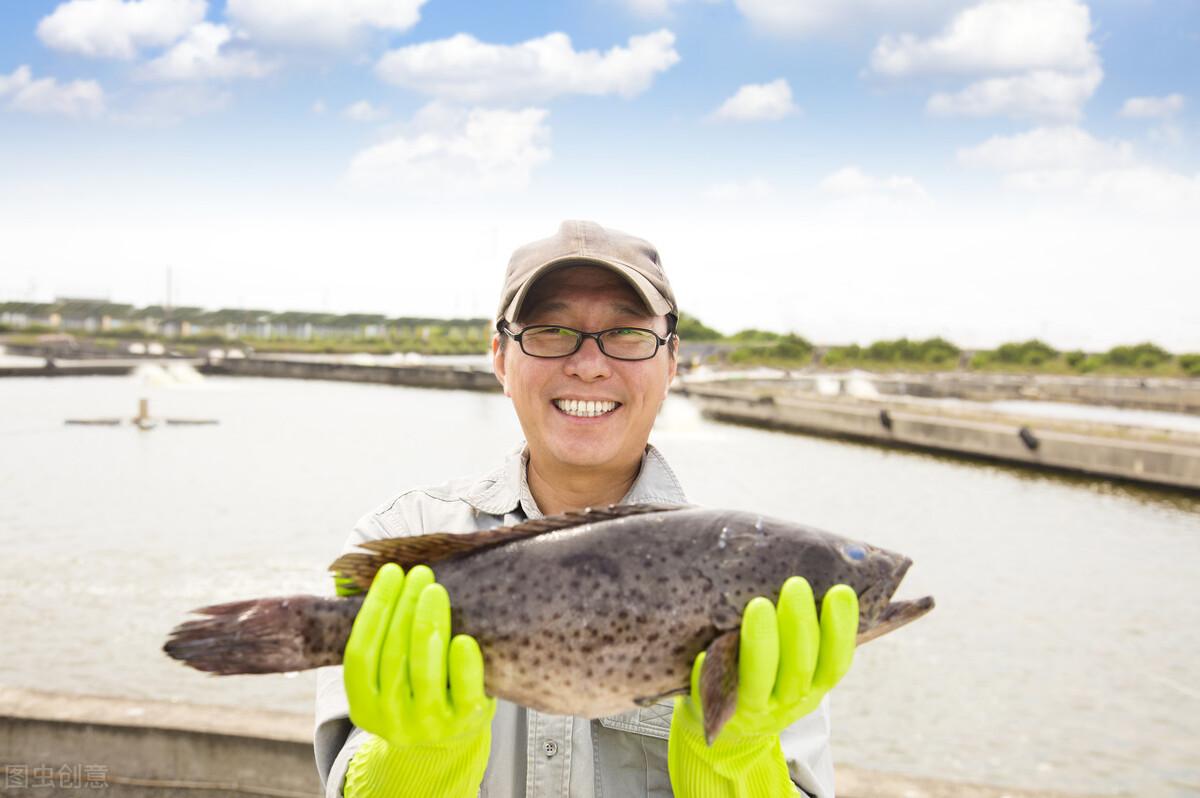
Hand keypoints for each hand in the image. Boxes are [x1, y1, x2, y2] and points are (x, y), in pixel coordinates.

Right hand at [342, 563, 494, 796]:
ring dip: (428, 625)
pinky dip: (463, 663)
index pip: (360, 652)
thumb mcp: (389, 676)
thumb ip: (384, 640)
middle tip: (419, 574)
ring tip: (435, 591)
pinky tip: (464, 638)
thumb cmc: (417, 690)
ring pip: (424, 671)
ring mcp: (427, 725)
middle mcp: (389, 720)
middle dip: (405, 607)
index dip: (374, 610)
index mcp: (363, 705)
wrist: (449, 740)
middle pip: (393, 655)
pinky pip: (463, 690)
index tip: (391, 572)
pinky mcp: (463, 724)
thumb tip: (389, 575)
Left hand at [668, 577, 857, 796]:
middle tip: (796, 585)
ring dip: (761, 644)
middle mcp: (789, 700)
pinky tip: (707, 650)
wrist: (732, 725)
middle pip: (799, 669)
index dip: (841, 630)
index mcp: (815, 685)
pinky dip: (712, 672)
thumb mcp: (797, 659)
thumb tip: (833, 572)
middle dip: (798, 626)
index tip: (840, 591)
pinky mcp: (717, 712)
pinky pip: (715, 694)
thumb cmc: (770, 673)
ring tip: (759, 606)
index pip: (836, 662)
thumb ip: (808, 630)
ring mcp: (754, 710)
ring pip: (760, 682)